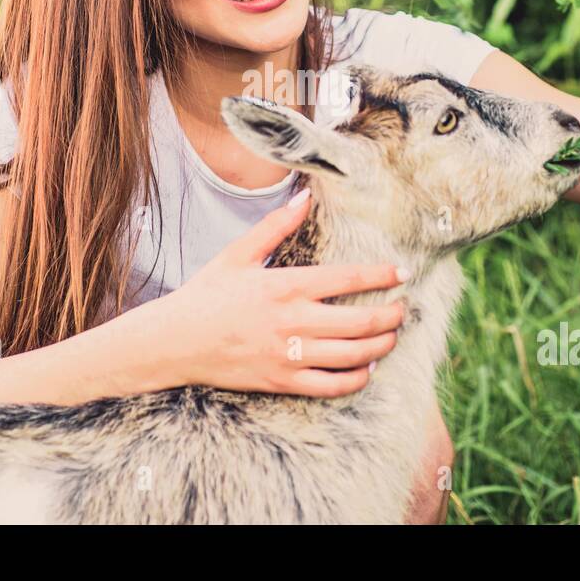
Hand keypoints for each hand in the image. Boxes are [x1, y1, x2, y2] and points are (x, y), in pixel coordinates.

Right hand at [160, 188, 407, 396]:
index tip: (402, 273)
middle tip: (404, 309)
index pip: (347, 279)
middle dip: (391, 316)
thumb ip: (276, 225)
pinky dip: (355, 379)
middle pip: (360, 322)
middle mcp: (293, 321)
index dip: (381, 276)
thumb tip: (306, 195)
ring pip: (352, 355)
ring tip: (391, 336)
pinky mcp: (283, 381)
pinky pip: (331, 385)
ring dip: (381, 346)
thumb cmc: (207, 294)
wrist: (176, 342)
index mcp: (285, 285)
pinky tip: (365, 369)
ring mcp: (289, 355)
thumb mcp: (238, 253)